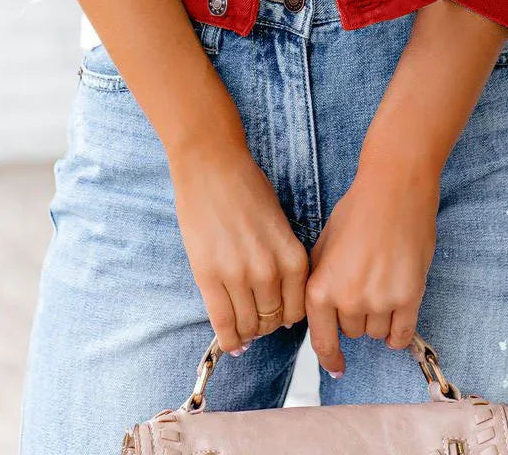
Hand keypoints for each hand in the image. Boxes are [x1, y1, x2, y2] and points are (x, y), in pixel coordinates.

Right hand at [170, 139, 308, 355]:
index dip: (287, 317)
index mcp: (292, 257)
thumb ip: (283, 261)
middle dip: (266, 325)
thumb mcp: (279, 225)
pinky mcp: (209, 277)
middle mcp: (270, 271)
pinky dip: (228, 337)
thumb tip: (280, 298)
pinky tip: (230, 342)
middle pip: (273, 320)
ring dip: (246, 331)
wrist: (211, 166)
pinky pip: (222, 322)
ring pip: (248, 325)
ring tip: (242, 328)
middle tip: (257, 321)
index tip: (278, 315)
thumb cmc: (246, 188)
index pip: (298, 310)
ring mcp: (238, 276)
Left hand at [305, 161, 439, 377]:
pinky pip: (401, 334)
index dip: (330, 358)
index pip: (322, 341)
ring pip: (375, 332)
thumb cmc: (357, 210)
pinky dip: (398, 332)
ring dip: (377, 317)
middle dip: (354, 315)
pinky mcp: (409, 298)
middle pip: (351, 332)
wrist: (394, 190)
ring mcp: (380, 301)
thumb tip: (318, 313)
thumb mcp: (324, 245)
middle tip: (363, 283)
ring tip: (382, 283)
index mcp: (321, 288)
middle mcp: (348, 300)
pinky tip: (397, 318)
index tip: (337, 366)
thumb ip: (319, 281)